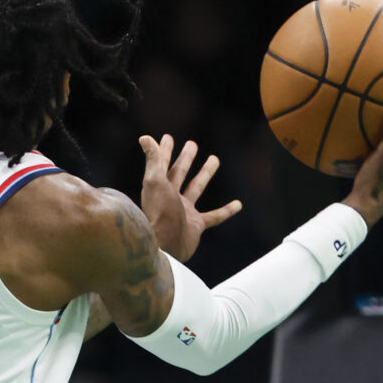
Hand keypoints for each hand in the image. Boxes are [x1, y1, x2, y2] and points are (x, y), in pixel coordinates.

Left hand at [137, 134, 239, 263]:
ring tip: (214, 159)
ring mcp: (184, 211)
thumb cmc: (159, 213)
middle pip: (179, 173)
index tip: (168, 137)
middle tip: (192, 144)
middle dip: (185, 159)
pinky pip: (214, 216)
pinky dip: (226, 211)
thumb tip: (144, 137)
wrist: (165, 245)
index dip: (164, 150)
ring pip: (196, 189)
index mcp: (159, 187)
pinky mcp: (196, 225)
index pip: (162, 163)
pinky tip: (238, 204)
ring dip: (204, 174)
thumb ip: (153, 160)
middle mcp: (170, 198)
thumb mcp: (155, 182)